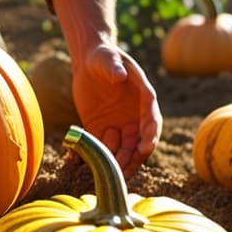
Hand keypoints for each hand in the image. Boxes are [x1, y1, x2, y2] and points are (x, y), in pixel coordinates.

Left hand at [71, 43, 161, 176]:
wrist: (88, 61)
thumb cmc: (104, 57)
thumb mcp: (109, 60)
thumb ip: (115, 68)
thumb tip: (119, 76)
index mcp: (144, 100)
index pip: (152, 122)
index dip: (149, 136)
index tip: (145, 149)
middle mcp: (134, 117)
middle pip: (136, 143)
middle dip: (131, 158)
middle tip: (122, 172)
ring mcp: (118, 125)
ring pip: (119, 149)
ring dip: (114, 163)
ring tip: (105, 174)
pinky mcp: (99, 128)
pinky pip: (98, 145)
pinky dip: (91, 156)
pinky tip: (80, 165)